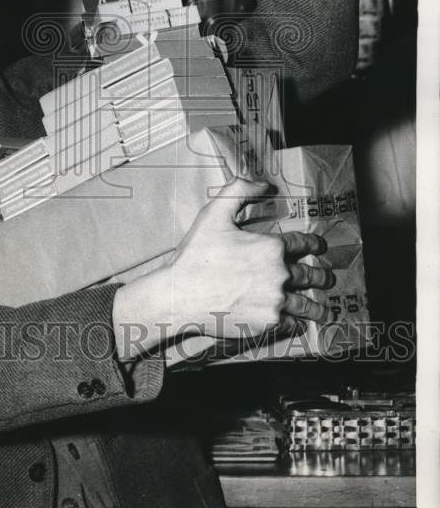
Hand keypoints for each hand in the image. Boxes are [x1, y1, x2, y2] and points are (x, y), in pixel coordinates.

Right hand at [113, 177, 333, 357]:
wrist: (181, 295)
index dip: (314, 244)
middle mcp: (279, 274)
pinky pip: (291, 324)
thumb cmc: (196, 255)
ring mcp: (275, 301)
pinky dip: (297, 323)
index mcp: (270, 247)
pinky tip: (299, 324)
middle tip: (327, 279)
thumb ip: (239, 191)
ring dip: (317, 308)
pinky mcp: (267, 323)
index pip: (302, 244)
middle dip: (321, 276)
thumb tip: (264, 184)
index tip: (320, 247)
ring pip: (305, 304)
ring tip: (323, 311)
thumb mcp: (214, 213)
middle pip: (309, 275)